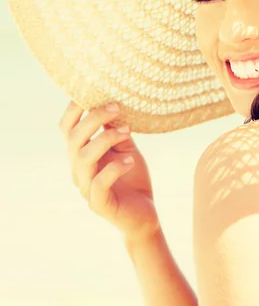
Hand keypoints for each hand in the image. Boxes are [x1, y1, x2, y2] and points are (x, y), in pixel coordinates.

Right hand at [59, 101, 160, 246]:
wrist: (143, 214)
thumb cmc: (132, 176)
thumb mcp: (125, 147)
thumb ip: (115, 128)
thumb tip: (113, 101)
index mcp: (81, 152)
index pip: (67, 128)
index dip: (75, 108)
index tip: (96, 91)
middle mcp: (78, 169)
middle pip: (73, 139)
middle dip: (93, 118)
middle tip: (117, 107)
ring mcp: (86, 187)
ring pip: (83, 159)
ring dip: (104, 140)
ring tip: (127, 132)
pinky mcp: (99, 204)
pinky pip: (99, 183)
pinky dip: (115, 168)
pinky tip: (131, 161)